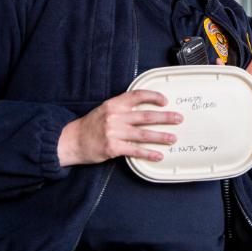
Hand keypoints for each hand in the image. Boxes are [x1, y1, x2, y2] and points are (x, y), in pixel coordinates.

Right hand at [57, 90, 182, 166]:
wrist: (72, 140)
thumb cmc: (91, 125)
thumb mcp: (105, 109)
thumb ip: (122, 107)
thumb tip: (144, 107)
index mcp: (114, 104)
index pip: (138, 95)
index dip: (153, 96)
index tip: (165, 101)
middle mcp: (115, 116)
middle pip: (146, 115)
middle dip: (165, 117)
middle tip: (179, 118)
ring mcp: (114, 132)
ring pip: (143, 134)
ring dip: (161, 136)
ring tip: (173, 138)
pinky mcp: (113, 148)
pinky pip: (135, 150)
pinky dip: (148, 153)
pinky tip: (158, 155)